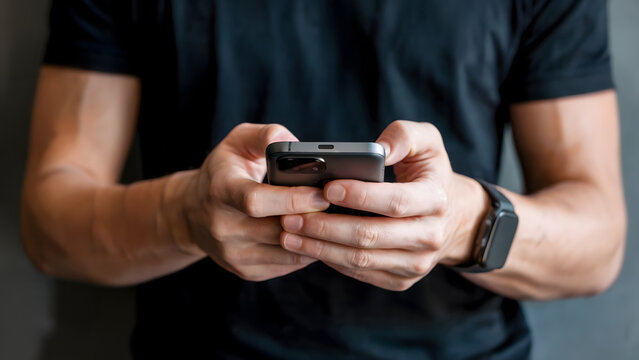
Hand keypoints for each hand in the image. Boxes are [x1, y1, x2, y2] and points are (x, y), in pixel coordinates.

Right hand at [181, 123, 329, 280]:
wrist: (192, 212)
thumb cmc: (224, 171)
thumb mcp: (237, 142)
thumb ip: (266, 135)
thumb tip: (298, 145)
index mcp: (220, 190)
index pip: (257, 201)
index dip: (293, 200)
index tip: (322, 193)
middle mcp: (222, 226)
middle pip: (278, 230)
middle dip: (314, 220)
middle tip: (340, 208)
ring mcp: (232, 253)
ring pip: (287, 252)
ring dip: (316, 238)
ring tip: (335, 222)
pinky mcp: (244, 270)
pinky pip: (286, 265)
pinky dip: (307, 251)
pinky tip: (318, 235)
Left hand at [280, 121, 488, 290]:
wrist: (452, 217)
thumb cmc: (428, 173)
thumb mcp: (428, 143)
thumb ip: (405, 135)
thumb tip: (380, 148)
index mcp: (436, 199)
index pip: (395, 202)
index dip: (359, 196)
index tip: (327, 188)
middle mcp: (430, 236)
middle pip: (371, 236)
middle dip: (326, 227)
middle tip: (291, 216)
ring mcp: (416, 263)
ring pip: (361, 259)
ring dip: (320, 248)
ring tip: (289, 233)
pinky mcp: (402, 279)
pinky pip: (361, 272)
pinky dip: (331, 260)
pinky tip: (308, 246)